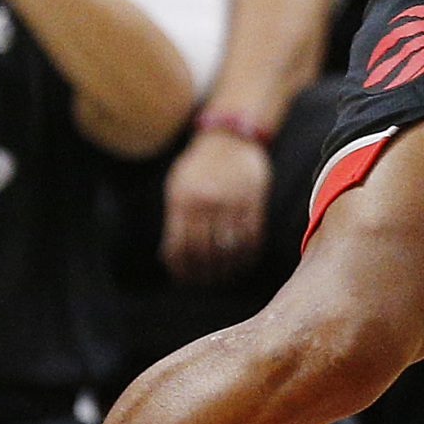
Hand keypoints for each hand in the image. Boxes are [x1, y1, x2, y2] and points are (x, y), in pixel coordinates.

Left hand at [162, 127, 270, 281]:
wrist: (229, 138)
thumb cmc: (198, 165)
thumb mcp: (177, 186)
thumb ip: (175, 218)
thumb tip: (169, 257)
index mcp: (183, 201)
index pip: (179, 247)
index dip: (181, 269)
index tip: (184, 280)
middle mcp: (207, 204)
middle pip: (204, 252)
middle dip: (203, 274)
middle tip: (205, 284)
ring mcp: (232, 203)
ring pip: (229, 249)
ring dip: (227, 269)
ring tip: (224, 278)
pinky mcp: (254, 202)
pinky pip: (252, 237)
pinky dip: (248, 255)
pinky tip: (243, 263)